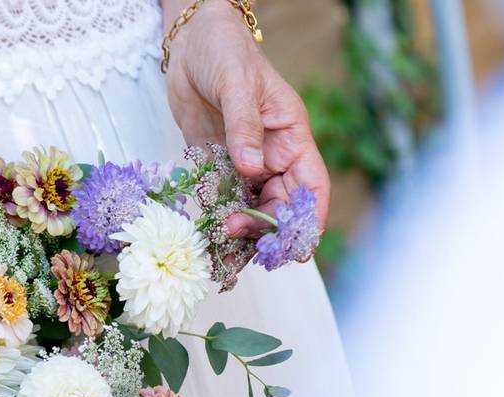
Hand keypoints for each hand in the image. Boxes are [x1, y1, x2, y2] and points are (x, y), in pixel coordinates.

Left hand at [164, 1, 329, 237]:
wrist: (192, 42)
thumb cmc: (225, 52)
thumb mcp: (237, 84)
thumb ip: (243, 126)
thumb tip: (250, 167)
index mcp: (291, 137)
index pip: (312, 186)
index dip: (310, 219)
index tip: (300, 247)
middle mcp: (272, 156)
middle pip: (281, 205)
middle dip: (265, 228)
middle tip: (235, 233)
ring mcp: (245, 164)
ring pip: (254, 208)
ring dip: (242, 228)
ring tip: (221, 235)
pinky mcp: (217, 165)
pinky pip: (224, 199)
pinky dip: (219, 216)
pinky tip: (208, 228)